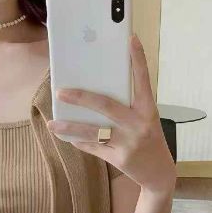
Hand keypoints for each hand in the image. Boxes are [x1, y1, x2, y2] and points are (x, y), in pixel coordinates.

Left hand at [46, 33, 175, 193]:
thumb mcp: (146, 120)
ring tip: (52, 123)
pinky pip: (94, 148)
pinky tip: (66, 136)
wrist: (159, 173)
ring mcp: (128, 143)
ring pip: (94, 132)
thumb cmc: (150, 140)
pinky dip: (79, 141)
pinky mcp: (119, 159)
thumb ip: (128, 106)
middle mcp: (139, 125)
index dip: (138, 60)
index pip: (143, 81)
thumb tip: (97, 91)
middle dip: (81, 98)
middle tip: (60, 91)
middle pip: (106, 106)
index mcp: (148, 111)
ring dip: (70, 127)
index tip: (130, 39)